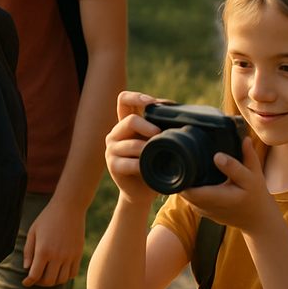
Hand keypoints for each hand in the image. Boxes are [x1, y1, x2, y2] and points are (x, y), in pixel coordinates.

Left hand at [22, 199, 84, 286]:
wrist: (69, 207)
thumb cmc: (47, 217)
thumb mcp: (33, 231)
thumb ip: (28, 251)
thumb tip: (26, 268)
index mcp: (43, 250)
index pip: (34, 275)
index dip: (28, 282)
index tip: (25, 282)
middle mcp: (57, 256)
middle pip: (48, 281)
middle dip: (39, 283)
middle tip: (36, 278)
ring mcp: (69, 255)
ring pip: (61, 280)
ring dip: (53, 281)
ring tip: (47, 275)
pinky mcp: (78, 253)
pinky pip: (73, 273)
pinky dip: (65, 276)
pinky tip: (59, 269)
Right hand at [104, 91, 161, 206]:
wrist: (143, 191)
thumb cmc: (155, 162)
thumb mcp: (158, 141)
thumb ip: (161, 126)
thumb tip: (175, 111)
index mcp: (126, 122)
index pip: (124, 100)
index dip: (136, 97)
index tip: (151, 102)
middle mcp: (116, 133)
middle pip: (130, 120)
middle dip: (148, 126)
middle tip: (160, 134)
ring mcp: (112, 149)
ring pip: (132, 143)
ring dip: (149, 149)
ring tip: (160, 154)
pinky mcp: (113, 165)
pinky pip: (130, 163)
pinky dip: (143, 166)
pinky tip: (150, 168)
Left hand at [181, 138, 277, 235]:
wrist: (256, 218)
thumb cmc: (255, 193)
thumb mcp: (254, 175)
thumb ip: (248, 157)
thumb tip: (244, 139)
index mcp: (223, 197)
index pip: (193, 192)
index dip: (183, 178)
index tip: (184, 162)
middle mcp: (211, 206)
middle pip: (184, 192)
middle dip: (181, 177)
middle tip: (182, 159)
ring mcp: (205, 211)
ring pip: (184, 196)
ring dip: (183, 183)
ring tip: (184, 166)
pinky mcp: (203, 212)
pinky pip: (188, 199)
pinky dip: (188, 189)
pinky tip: (190, 177)